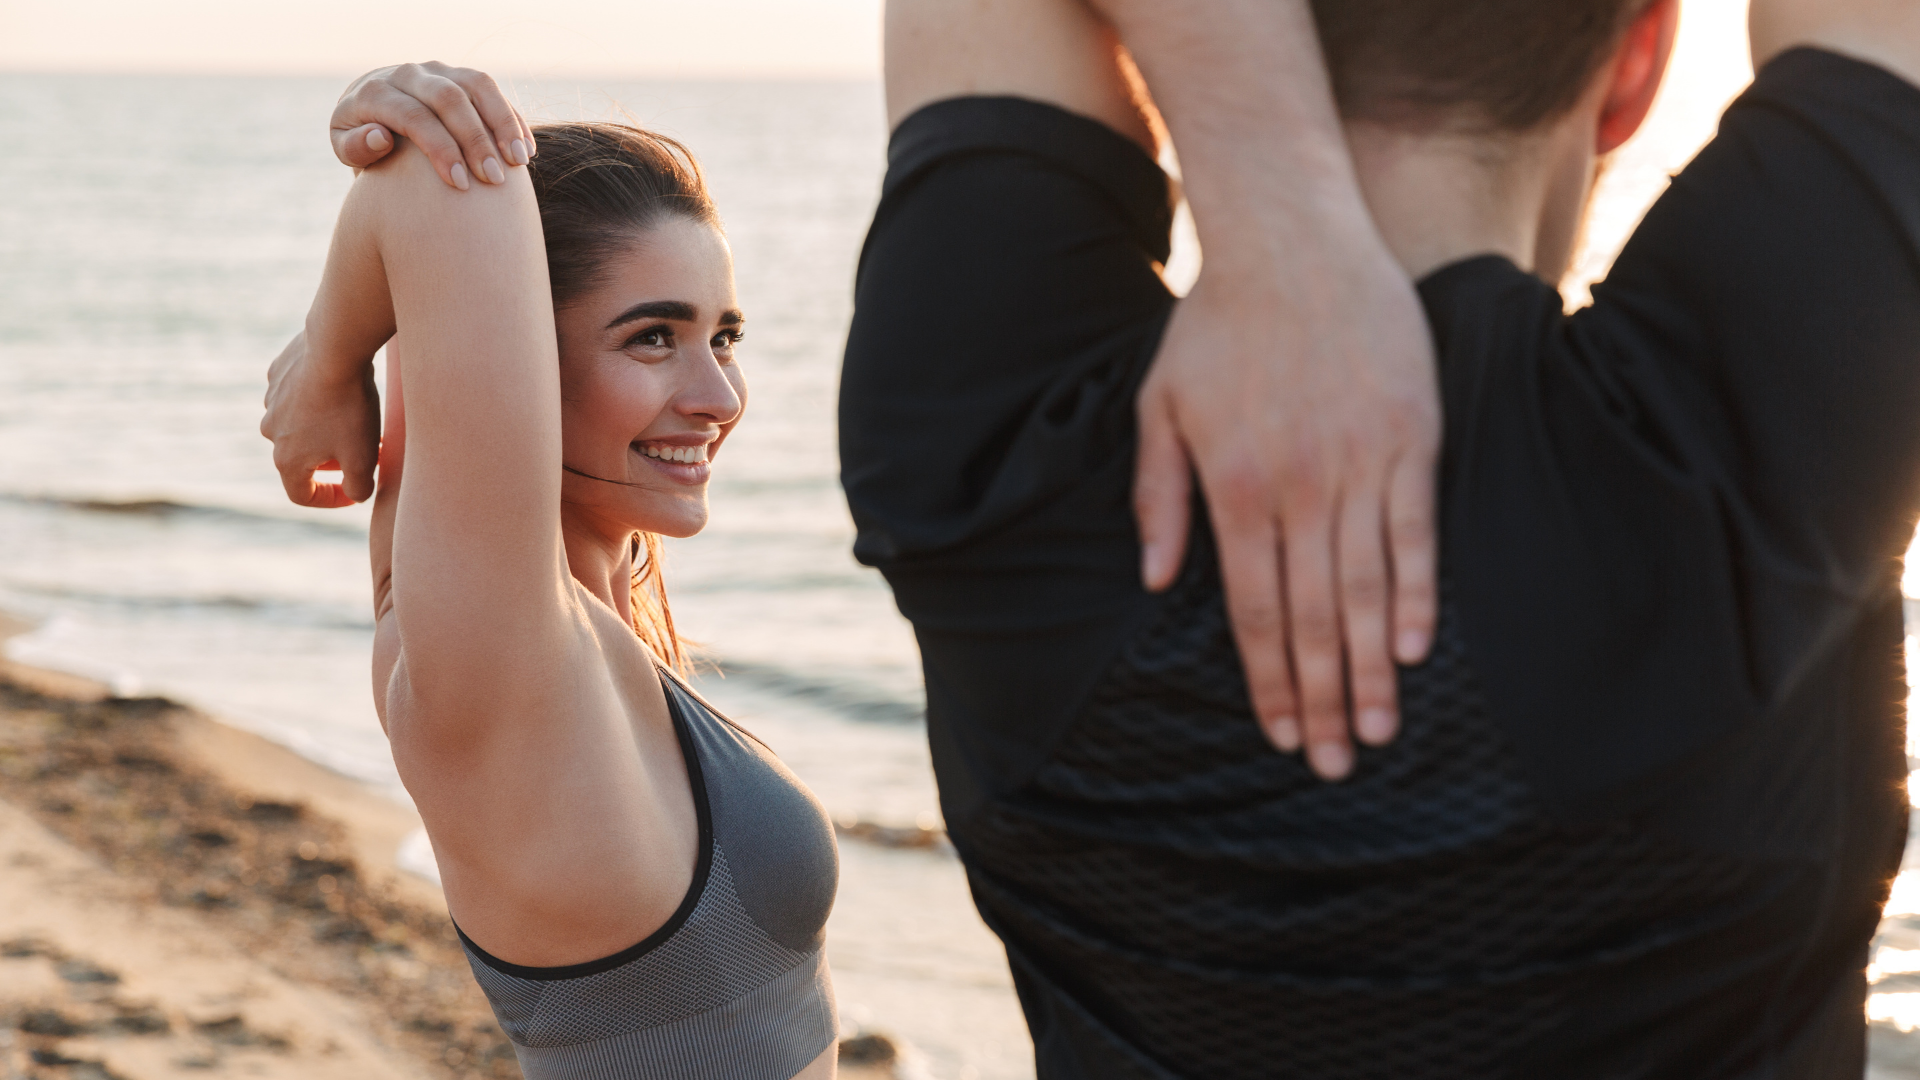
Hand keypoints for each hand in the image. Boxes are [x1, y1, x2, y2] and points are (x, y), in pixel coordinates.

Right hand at [261, 331, 381, 507]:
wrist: (335, 348)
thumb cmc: (350, 408)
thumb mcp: (363, 459)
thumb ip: (359, 489)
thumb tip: (355, 494)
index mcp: (286, 459)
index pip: (301, 495)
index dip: (330, 500)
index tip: (353, 491)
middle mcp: (270, 431)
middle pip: (301, 459)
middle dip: (332, 461)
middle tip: (361, 451)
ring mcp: (270, 400)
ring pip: (298, 425)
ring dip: (324, 430)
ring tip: (355, 420)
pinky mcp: (277, 374)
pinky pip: (297, 395)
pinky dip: (317, 400)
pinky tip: (341, 389)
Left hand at [331, 62, 532, 190]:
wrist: (373, 107)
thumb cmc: (361, 140)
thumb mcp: (345, 148)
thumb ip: (355, 147)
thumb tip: (380, 137)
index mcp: (376, 92)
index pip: (414, 116)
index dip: (440, 150)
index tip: (461, 186)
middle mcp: (408, 73)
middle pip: (449, 99)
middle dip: (475, 139)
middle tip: (494, 179)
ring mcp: (438, 70)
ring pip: (478, 86)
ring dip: (502, 123)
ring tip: (519, 161)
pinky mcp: (460, 75)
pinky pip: (492, 90)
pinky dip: (511, 119)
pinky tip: (525, 152)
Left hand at [1133, 246, 1439, 780]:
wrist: (1291, 241)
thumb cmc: (1216, 324)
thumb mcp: (1160, 405)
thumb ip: (1159, 496)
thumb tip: (1161, 582)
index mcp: (1234, 488)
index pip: (1255, 610)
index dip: (1269, 680)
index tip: (1281, 735)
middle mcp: (1298, 487)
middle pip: (1313, 615)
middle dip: (1322, 698)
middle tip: (1336, 764)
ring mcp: (1360, 462)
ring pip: (1366, 587)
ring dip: (1372, 666)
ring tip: (1379, 730)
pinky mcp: (1411, 435)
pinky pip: (1416, 530)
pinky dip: (1417, 592)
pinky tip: (1418, 648)